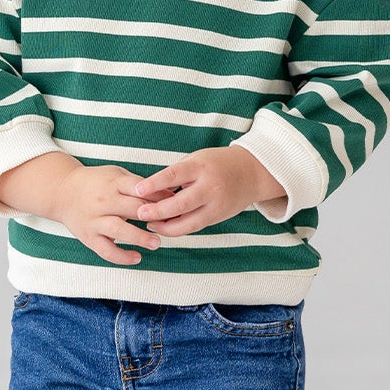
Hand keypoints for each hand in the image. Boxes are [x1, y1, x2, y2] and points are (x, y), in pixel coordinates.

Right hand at [51, 163, 161, 264]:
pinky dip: (121, 256)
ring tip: (157, 243)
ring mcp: (94, 220)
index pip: (140, 189)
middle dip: (154, 217)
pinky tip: (137, 258)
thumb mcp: (116, 175)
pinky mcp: (88, 237)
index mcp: (113, 183)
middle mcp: (103, 201)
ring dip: (139, 237)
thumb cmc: (96, 183)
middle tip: (172, 225)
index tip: (176, 204)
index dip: (160, 197)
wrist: (62, 192)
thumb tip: (169, 195)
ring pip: (118, 230)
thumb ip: (139, 184)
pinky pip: (105, 250)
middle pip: (132, 209)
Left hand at [134, 147, 284, 236]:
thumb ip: (176, 174)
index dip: (155, 183)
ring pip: (189, 222)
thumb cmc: (217, 163)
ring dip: (166, 226)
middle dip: (159, 211)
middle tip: (139, 214)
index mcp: (201, 167)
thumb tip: (150, 190)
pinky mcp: (218, 217)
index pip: (174, 175)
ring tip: (149, 224)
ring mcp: (216, 205)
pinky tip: (164, 227)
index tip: (137, 190)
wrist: (252, 173)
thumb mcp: (197, 159)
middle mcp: (210, 187)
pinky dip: (178, 229)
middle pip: (181, 203)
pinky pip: (195, 226)